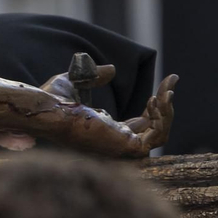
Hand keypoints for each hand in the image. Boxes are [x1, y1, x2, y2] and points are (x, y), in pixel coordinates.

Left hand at [38, 66, 175, 157]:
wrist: (45, 108)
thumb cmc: (51, 100)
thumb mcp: (77, 82)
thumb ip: (94, 77)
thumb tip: (112, 70)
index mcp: (103, 132)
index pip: (138, 126)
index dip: (155, 106)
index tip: (166, 83)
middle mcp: (114, 143)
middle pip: (153, 130)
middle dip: (166, 106)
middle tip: (171, 82)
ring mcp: (119, 148)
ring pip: (159, 135)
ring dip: (167, 111)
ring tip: (166, 90)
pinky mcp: (124, 147)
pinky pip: (156, 137)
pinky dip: (163, 118)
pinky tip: (157, 98)